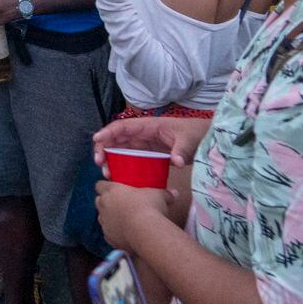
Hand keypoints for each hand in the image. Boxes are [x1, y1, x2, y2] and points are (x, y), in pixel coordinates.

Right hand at [92, 116, 210, 169]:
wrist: (205, 138)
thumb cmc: (195, 133)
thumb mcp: (188, 139)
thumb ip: (181, 150)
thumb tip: (176, 162)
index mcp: (147, 126)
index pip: (123, 126)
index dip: (108, 132)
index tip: (97, 141)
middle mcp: (142, 134)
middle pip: (116, 139)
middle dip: (104, 149)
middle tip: (99, 163)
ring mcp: (144, 145)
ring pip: (120, 150)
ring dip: (110, 160)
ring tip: (107, 173)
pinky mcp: (149, 155)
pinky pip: (130, 159)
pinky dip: (122, 166)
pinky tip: (120, 177)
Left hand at [95, 180, 175, 250]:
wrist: (145, 232)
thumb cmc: (149, 208)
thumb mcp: (160, 196)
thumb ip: (165, 194)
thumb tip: (174, 193)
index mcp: (111, 191)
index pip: (100, 185)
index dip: (106, 186)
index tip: (114, 188)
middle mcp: (104, 205)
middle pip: (98, 201)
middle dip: (106, 202)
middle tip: (120, 205)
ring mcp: (104, 222)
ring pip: (102, 218)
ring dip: (110, 218)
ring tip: (124, 221)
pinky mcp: (109, 237)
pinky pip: (108, 234)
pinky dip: (114, 233)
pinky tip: (125, 234)